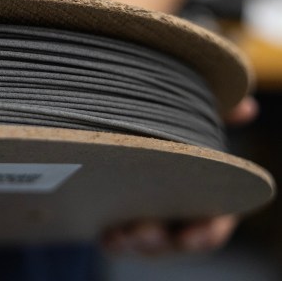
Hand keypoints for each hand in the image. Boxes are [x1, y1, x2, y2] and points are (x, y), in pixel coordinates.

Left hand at [101, 97, 258, 255]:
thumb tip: (246, 107)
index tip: (192, 235)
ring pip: (147, 245)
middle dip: (161, 240)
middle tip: (147, 231)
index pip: (212, 228)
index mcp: (206, 205)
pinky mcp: (124, 229)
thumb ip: (219, 121)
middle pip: (175, 242)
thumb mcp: (197, 131)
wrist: (140, 146)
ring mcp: (153, 229)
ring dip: (135, 242)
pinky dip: (115, 243)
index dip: (205, 234)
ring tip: (123, 233)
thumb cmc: (179, 143)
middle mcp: (181, 224)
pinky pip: (120, 244)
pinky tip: (107, 236)